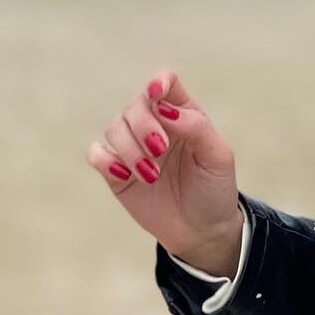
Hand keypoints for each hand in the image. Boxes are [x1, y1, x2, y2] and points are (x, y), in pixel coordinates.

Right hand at [86, 67, 242, 273]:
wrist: (202, 231)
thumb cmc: (214, 189)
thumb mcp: (218, 157)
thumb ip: (196, 126)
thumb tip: (163, 107)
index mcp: (183, 115)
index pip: (166, 84)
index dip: (158, 83)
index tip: (156, 95)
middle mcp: (155, 125)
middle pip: (135, 105)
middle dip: (143, 125)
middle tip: (160, 150)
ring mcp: (133, 147)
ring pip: (114, 127)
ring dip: (130, 149)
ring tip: (151, 175)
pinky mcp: (116, 172)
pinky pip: (97, 153)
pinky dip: (106, 160)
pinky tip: (126, 176)